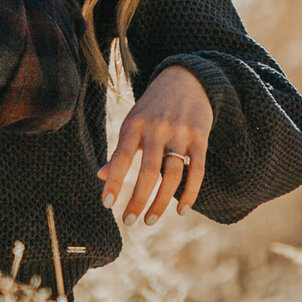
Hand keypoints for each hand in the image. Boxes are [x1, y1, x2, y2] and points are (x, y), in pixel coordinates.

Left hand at [100, 64, 213, 226]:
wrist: (186, 79)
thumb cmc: (153, 107)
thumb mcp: (133, 121)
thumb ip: (120, 149)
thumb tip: (101, 175)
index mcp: (134, 125)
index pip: (120, 157)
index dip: (114, 181)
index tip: (107, 204)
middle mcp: (156, 128)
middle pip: (148, 171)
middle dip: (138, 200)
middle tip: (130, 222)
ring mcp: (180, 133)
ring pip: (172, 174)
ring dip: (161, 201)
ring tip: (151, 220)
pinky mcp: (200, 137)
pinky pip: (197, 169)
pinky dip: (190, 192)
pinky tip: (181, 210)